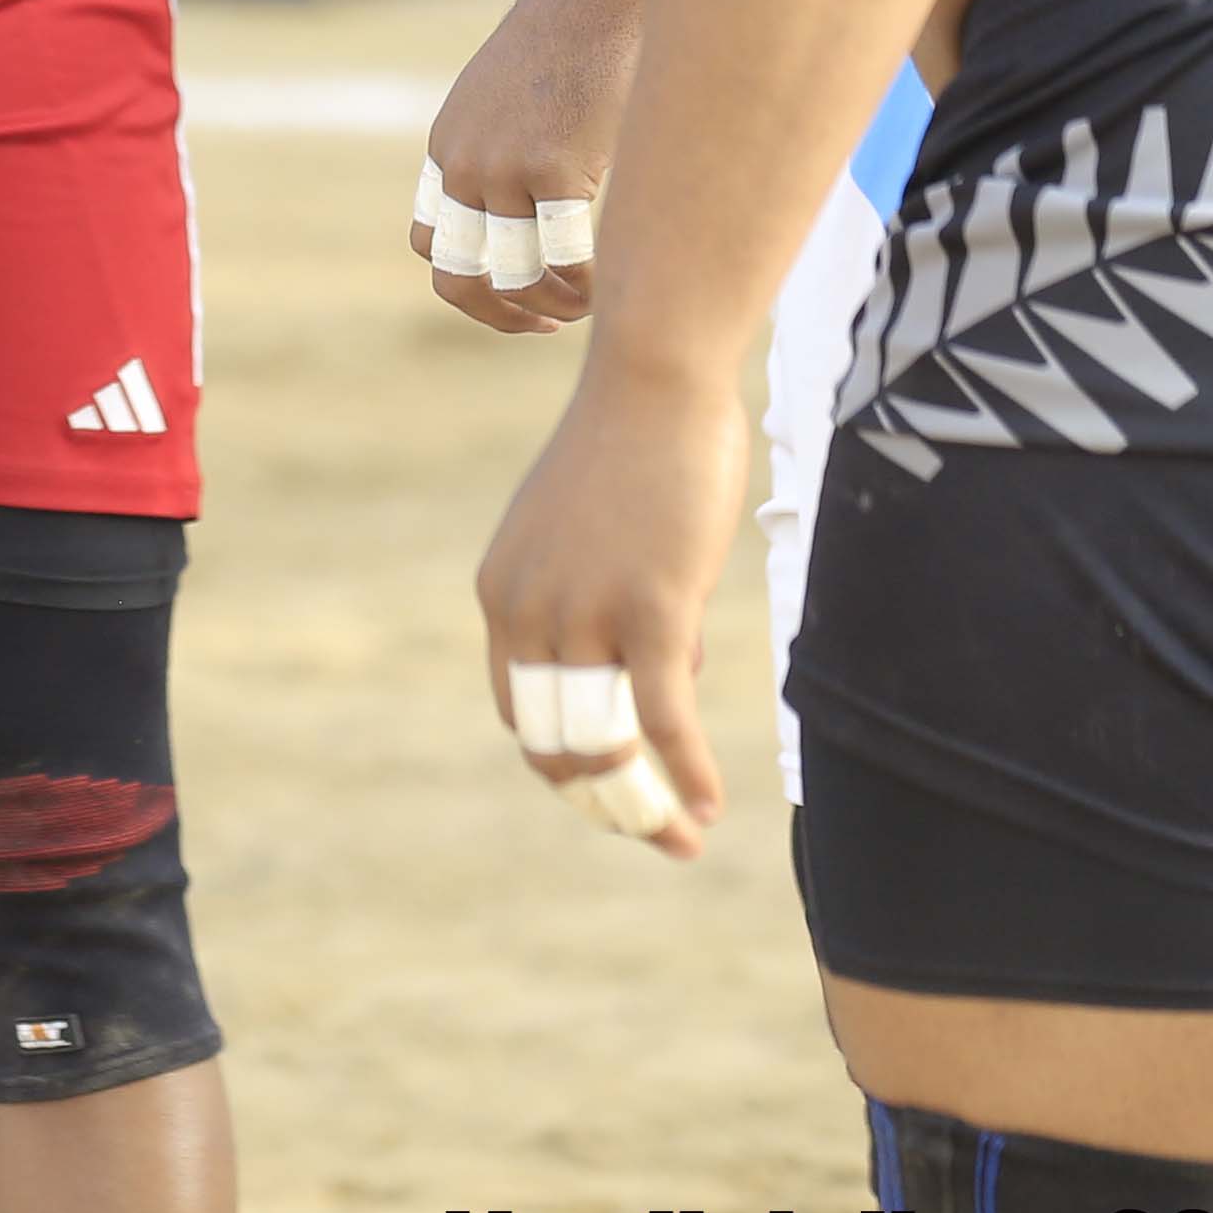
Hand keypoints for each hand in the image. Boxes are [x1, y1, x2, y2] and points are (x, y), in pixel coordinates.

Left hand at [412, 0, 644, 332]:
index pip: (431, 242)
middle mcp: (464, 162)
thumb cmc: (576, 39)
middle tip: (546, 325)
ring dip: (551, 309)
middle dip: (500, 315)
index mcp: (449, 147)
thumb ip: (507, 149)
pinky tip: (610, 285)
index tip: (519, 293)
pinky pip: (563, 258)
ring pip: (513, 277)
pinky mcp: (552, 167)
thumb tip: (531, 208)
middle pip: (456, 276)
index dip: (473, 282)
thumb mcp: (513, 96)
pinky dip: (585, 289)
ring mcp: (503, 167)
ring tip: (588, 307)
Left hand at [470, 361, 748, 861]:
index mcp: (503, 594)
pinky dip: (685, 773)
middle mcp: (528, 612)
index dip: (566, 763)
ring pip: (604, 743)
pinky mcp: (650, 609)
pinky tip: (708, 808)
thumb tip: (662, 673)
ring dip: (642, 805)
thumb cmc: (636, 447)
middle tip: (654, 833)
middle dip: (604, 802)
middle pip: (554, 744)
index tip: (614, 788)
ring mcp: (586, 613)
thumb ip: (606, 606)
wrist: (656, 376)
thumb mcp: (591, 537)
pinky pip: (663, 719)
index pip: (522, 714)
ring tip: (681, 836)